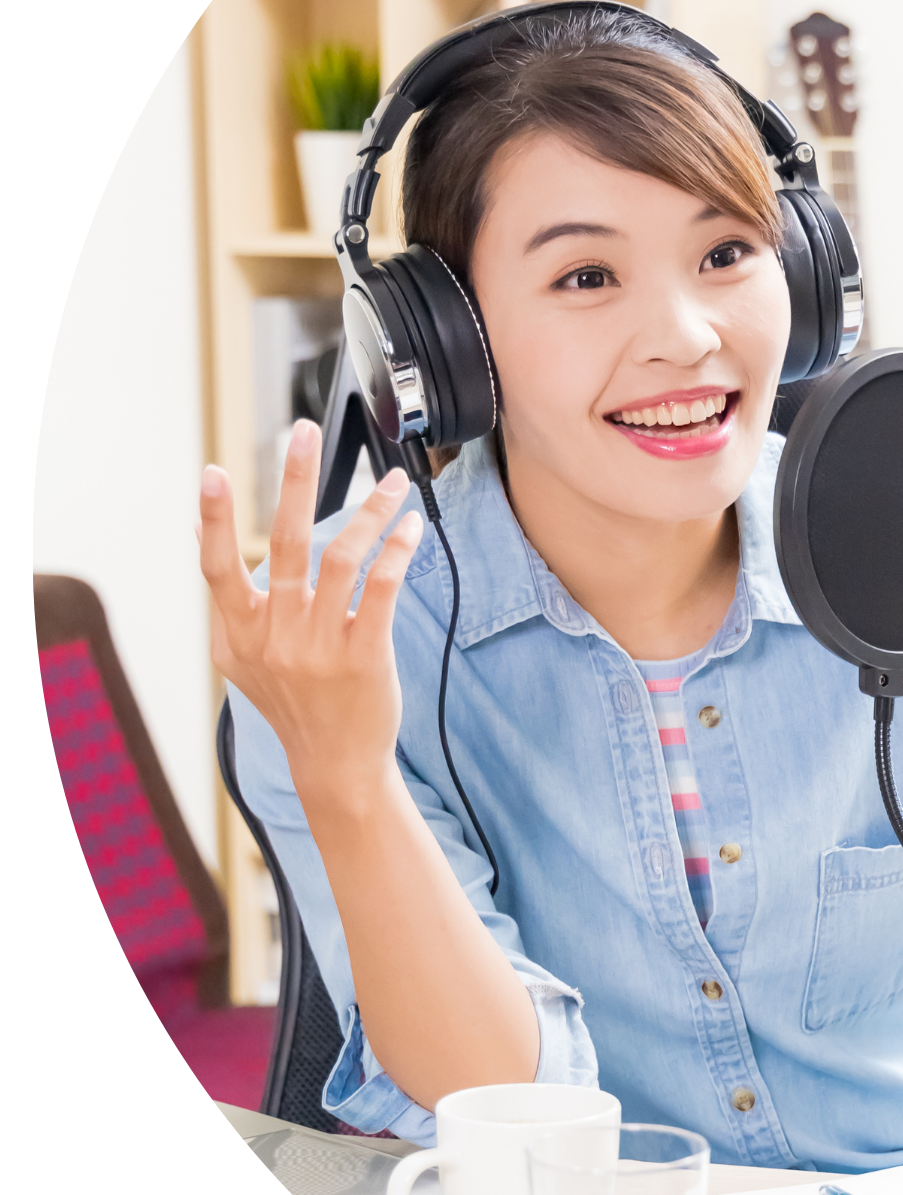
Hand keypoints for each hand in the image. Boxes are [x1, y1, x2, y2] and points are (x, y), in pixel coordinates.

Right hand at [200, 422, 423, 817]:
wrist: (334, 763)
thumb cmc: (291, 702)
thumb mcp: (243, 657)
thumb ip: (229, 598)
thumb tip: (201, 533)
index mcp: (240, 632)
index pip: (218, 567)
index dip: (215, 519)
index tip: (214, 472)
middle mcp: (276, 636)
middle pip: (283, 545)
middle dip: (294, 482)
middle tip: (304, 431)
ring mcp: (319, 646)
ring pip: (342, 559)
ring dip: (370, 511)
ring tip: (393, 479)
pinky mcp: (364, 655)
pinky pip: (381, 589)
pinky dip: (395, 551)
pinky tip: (408, 526)